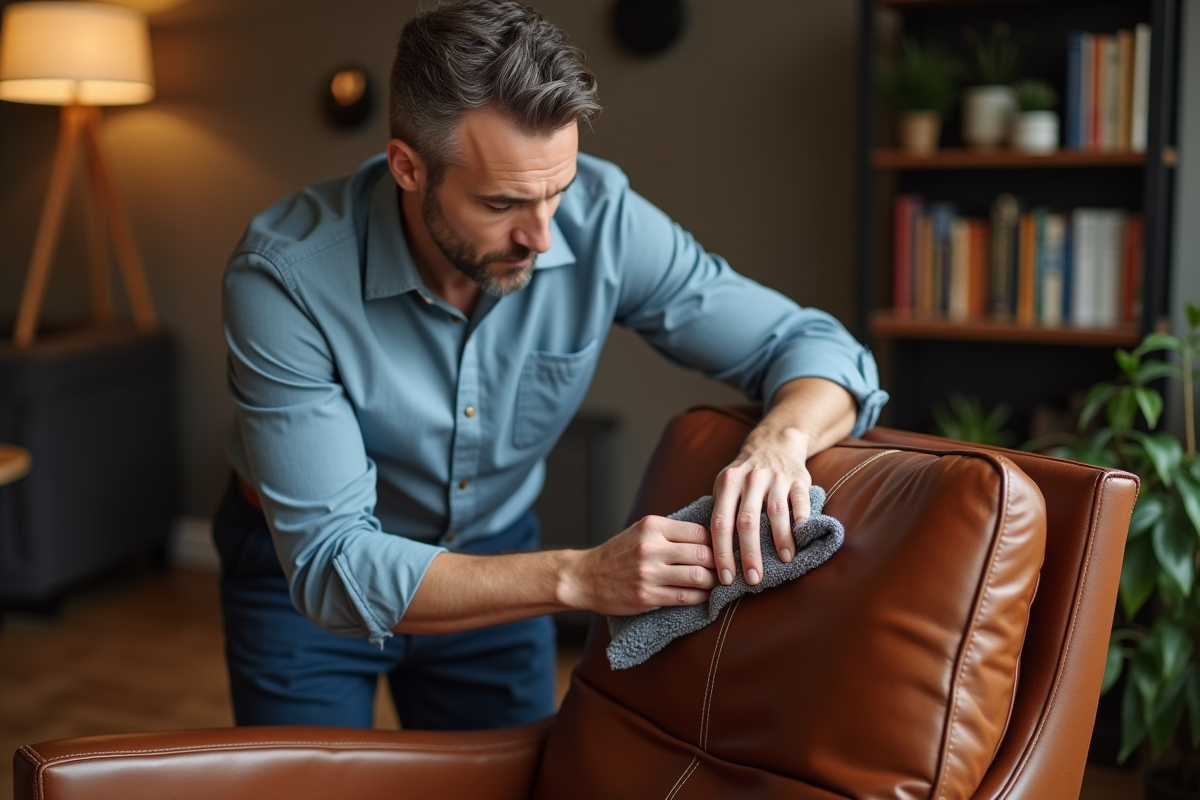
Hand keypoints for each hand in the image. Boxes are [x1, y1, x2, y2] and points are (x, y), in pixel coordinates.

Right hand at [562, 516, 716, 615]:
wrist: (586, 577)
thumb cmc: (619, 553)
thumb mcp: (641, 530)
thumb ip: (671, 532)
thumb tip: (712, 536)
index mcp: (653, 526)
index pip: (700, 531)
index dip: (718, 542)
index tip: (725, 550)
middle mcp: (651, 547)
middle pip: (704, 554)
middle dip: (721, 563)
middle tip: (729, 569)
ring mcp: (649, 573)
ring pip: (698, 577)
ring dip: (714, 582)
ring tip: (718, 583)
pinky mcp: (647, 596)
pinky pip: (685, 597)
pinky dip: (701, 598)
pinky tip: (704, 596)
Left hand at [710, 426, 811, 586]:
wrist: (775, 443)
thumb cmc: (745, 474)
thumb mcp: (726, 485)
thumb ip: (721, 511)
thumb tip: (711, 555)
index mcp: (728, 483)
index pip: (720, 523)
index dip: (722, 553)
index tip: (725, 578)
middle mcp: (750, 479)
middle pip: (746, 522)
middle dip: (749, 554)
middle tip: (753, 579)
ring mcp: (775, 478)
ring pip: (775, 513)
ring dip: (780, 540)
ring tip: (784, 562)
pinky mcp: (798, 479)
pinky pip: (800, 503)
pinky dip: (801, 522)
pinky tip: (801, 541)